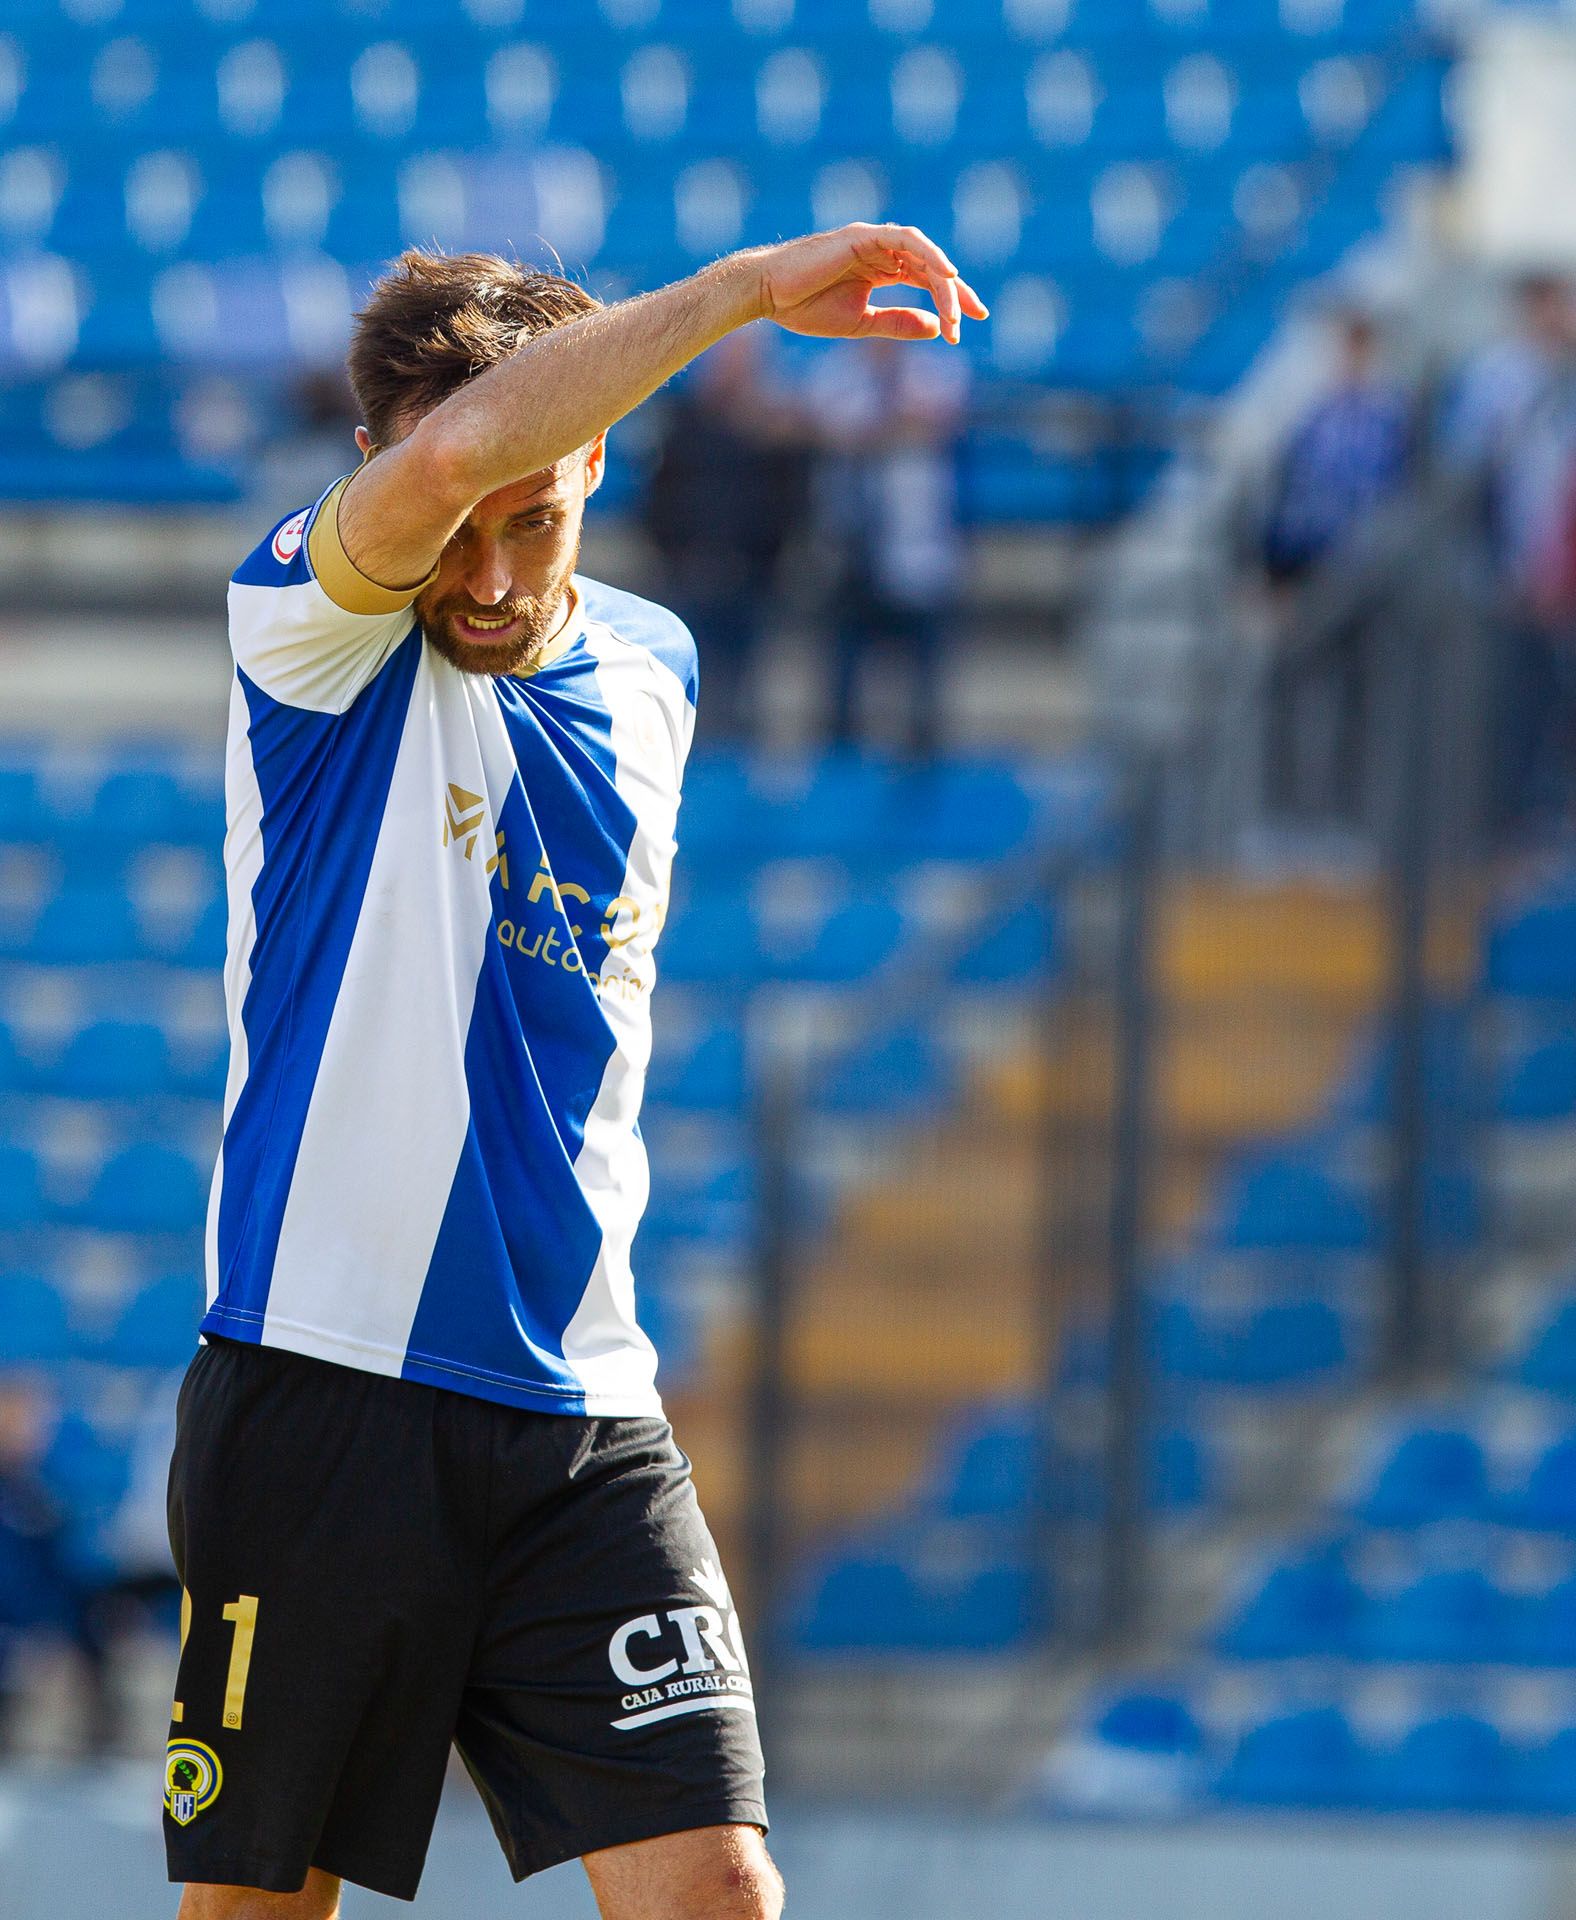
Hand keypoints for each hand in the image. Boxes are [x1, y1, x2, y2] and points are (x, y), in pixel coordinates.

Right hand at [756, 223, 987, 345]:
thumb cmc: (805, 308)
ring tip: (960, 307)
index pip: (925, 280)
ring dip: (943, 281)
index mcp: (881, 270)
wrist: (768, 295)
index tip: (969, 323)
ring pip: (922, 256)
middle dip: (956, 293)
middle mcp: (881, 252)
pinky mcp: (864, 237)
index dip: (951, 299)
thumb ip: (898, 324)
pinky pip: (905, 240)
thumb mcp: (862, 323)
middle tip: (976, 316)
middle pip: (930, 268)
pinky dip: (928, 254)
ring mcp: (873, 241)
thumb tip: (938, 328)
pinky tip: (946, 273)